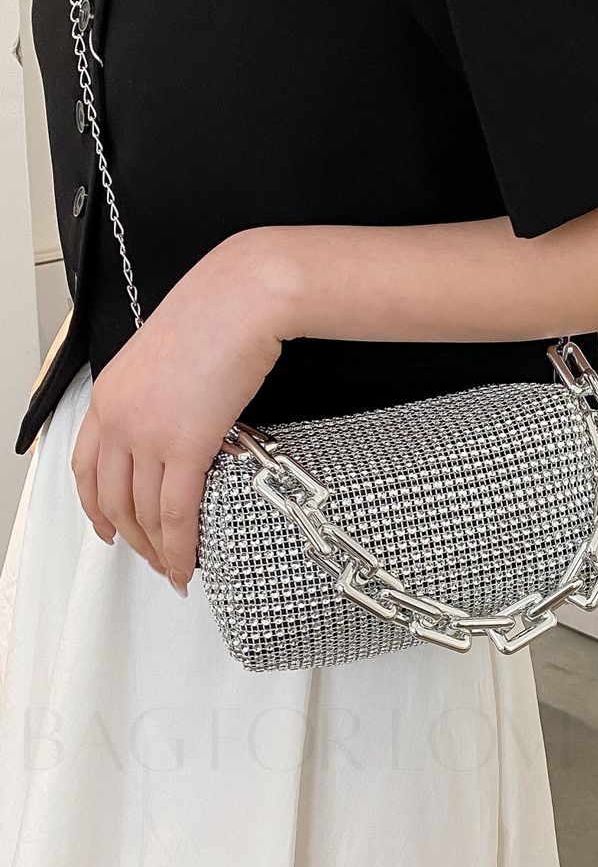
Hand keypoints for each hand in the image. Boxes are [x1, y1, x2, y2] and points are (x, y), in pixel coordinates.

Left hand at [72, 230, 288, 593]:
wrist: (242, 298)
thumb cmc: (217, 314)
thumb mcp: (166, 357)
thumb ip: (158, 397)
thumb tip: (177, 426)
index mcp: (110, 395)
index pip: (86, 468)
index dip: (95, 508)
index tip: (106, 528)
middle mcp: (119, 418)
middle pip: (112, 499)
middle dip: (131, 539)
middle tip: (151, 558)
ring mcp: (147, 434)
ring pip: (142, 514)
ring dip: (158, 550)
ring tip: (175, 568)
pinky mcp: (184, 446)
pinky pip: (176, 513)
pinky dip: (180, 546)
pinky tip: (188, 562)